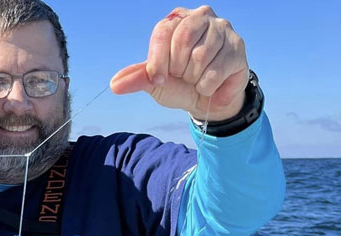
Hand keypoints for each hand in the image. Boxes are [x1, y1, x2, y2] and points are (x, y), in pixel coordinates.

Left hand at [110, 6, 248, 121]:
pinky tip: (210, 84)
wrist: (206, 101)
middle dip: (178, 69)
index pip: (163, 33)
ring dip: (194, 78)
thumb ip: (137, 78)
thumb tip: (114, 85)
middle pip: (182, 41)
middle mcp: (201, 17)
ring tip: (197, 78)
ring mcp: (222, 29)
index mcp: (176, 20)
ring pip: (200, 56)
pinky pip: (215, 71)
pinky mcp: (238, 47)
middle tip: (183, 76)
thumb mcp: (154, 81)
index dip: (157, 61)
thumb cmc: (178, 84)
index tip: (158, 79)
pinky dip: (207, 86)